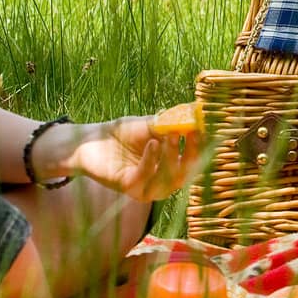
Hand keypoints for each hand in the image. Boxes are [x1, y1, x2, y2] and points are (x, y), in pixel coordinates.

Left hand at [68, 116, 205, 200]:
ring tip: (170, 135)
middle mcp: (161, 182)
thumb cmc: (123, 134)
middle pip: (184, 174)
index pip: (193, 163)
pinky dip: (151, 160)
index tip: (205, 130)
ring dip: (172, 156)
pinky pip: (145, 178)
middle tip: (191, 133)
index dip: (201, 148)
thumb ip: (172, 121)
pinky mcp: (129, 188)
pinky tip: (153, 143)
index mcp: (170, 168)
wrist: (92, 140)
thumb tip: (197, 108)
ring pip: (167, 179)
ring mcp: (146, 188)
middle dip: (190, 154)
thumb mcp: (151, 124)